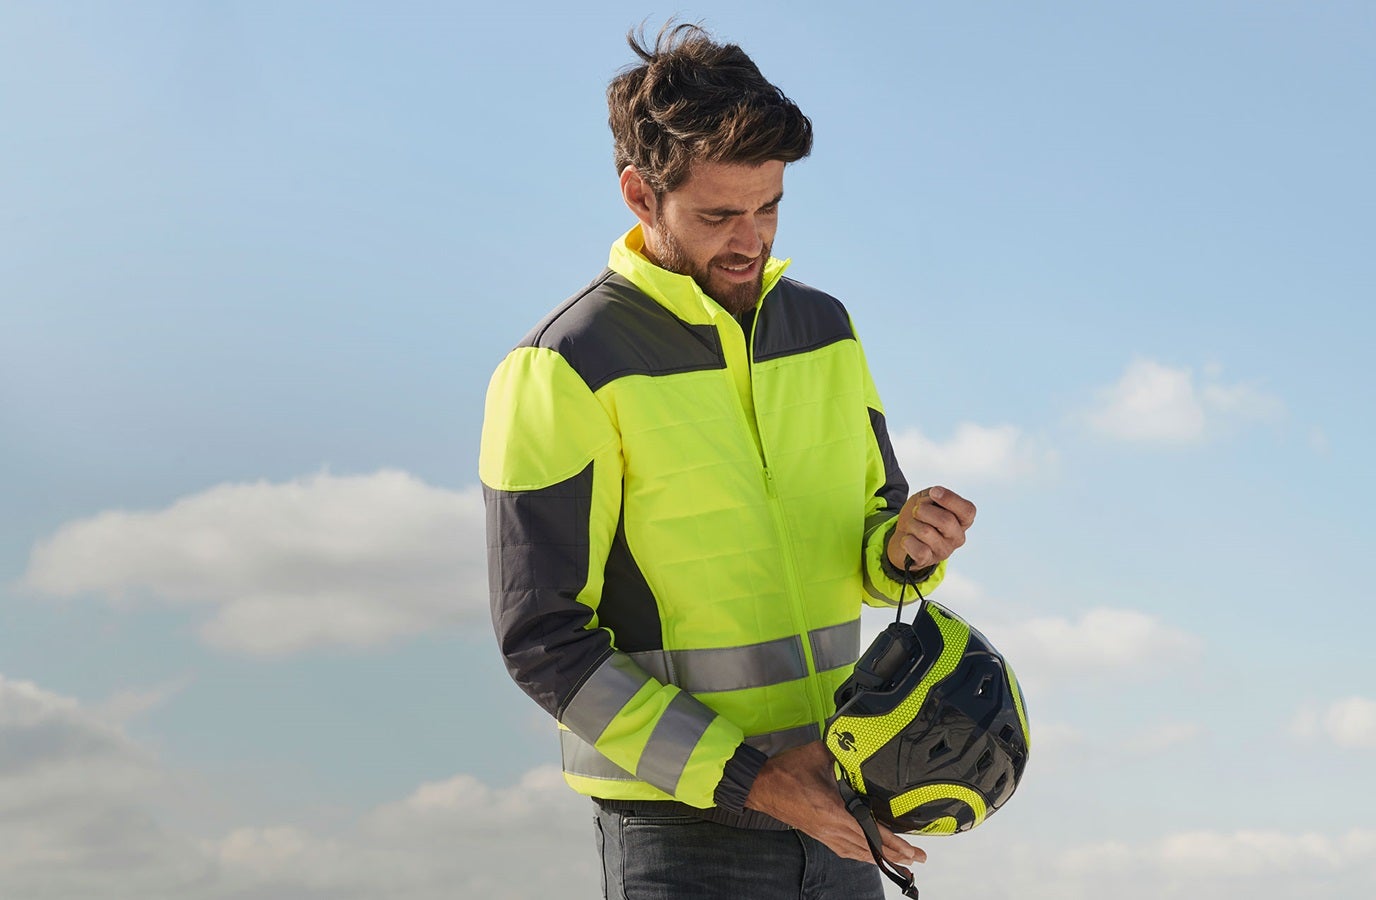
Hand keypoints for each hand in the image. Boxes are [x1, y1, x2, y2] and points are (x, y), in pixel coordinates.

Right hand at [744, 741, 924, 867]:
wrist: (761, 785)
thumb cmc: (786, 772)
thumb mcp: (819, 754)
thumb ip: (843, 751)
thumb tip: (861, 743)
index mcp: (835, 811)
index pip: (872, 832)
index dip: (895, 843)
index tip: (912, 850)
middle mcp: (832, 829)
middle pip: (870, 849)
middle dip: (896, 856)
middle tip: (916, 860)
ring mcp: (825, 835)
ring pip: (859, 854)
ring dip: (881, 860)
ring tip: (901, 864)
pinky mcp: (819, 835)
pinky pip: (846, 851)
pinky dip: (863, 856)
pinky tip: (870, 857)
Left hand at [886, 485, 975, 572]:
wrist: (902, 537)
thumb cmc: (919, 516)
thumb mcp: (926, 499)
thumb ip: (933, 495)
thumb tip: (934, 496)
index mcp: (962, 521)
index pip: (967, 510)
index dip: (950, 499)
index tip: (933, 492)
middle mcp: (957, 537)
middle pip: (946, 520)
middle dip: (924, 510)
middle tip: (916, 511)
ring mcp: (944, 551)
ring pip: (926, 532)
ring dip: (911, 524)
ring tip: (911, 526)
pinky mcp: (928, 561)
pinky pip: (918, 550)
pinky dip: (907, 541)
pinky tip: (907, 540)